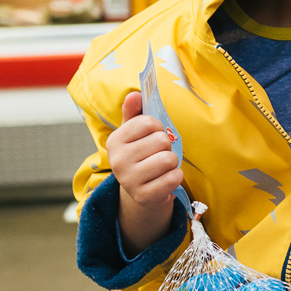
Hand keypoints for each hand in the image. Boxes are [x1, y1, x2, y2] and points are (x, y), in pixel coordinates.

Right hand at [107, 90, 183, 252]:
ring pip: (169, 159)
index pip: (149, 122)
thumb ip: (133, 112)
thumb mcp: (133, 132)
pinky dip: (176, 177)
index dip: (158, 127)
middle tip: (157, 154)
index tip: (152, 136)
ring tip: (161, 167)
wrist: (141, 191)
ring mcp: (129, 180)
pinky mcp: (144, 196)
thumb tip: (135, 94)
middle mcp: (118, 161)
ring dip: (172, 162)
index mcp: (115, 141)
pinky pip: (174, 177)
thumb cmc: (140, 154)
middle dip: (166, 146)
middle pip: (161, 140)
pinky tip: (165, 179)